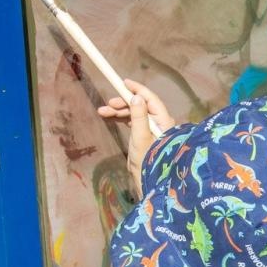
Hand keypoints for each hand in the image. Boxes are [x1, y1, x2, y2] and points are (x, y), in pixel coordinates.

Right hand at [96, 80, 176, 195]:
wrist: (147, 184)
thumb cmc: (147, 162)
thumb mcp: (141, 138)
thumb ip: (139, 116)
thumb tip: (136, 97)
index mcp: (163, 121)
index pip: (151, 100)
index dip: (138, 89)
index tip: (123, 82)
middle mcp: (159, 123)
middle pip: (141, 105)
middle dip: (124, 102)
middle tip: (108, 103)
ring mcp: (152, 130)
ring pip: (135, 113)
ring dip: (119, 110)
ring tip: (103, 112)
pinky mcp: (145, 137)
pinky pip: (133, 122)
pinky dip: (122, 118)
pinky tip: (110, 117)